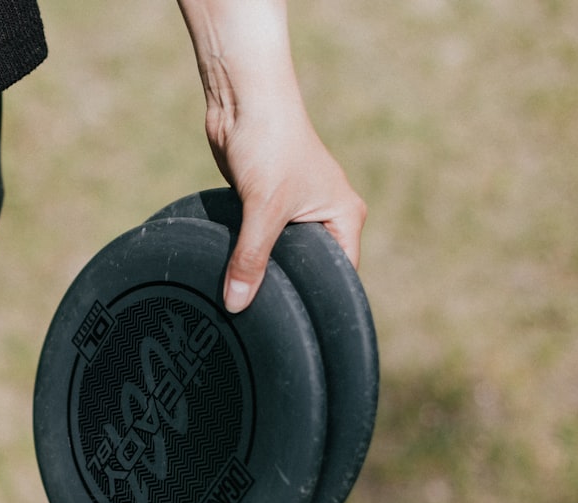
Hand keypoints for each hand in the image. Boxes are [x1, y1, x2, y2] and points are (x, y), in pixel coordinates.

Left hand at [178, 0, 366, 312]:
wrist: (243, 100)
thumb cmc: (270, 142)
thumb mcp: (263, 207)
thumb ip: (252, 259)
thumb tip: (237, 305)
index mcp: (345, 218)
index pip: (341, 276)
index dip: (320, 301)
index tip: (297, 327)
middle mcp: (327, 217)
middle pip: (309, 269)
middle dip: (288, 287)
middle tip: (264, 318)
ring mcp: (296, 212)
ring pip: (280, 256)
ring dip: (263, 270)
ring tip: (246, 299)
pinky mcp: (265, 206)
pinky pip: (259, 242)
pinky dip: (247, 254)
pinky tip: (232, 274)